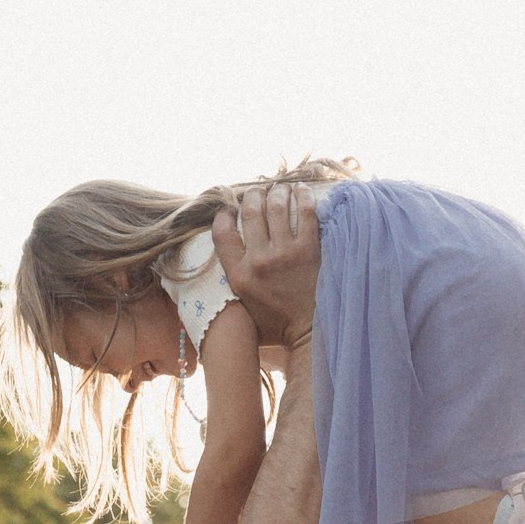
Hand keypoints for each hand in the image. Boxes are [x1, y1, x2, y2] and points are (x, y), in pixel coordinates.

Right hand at [213, 180, 319, 346]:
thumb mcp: (241, 311)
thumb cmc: (276, 327)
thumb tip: (215, 272)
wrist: (310, 334)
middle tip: (257, 192)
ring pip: (276, 207)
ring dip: (276, 192)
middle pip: (250, 213)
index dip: (224, 216)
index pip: (222, 234)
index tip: (229, 209)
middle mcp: (259, 261)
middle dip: (253, 196)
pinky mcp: (309, 250)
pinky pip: (305, 213)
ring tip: (279, 189)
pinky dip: (302, 196)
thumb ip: (231, 286)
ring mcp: (285, 254)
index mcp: (239, 276)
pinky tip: (300, 190)